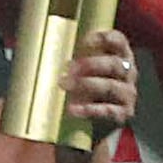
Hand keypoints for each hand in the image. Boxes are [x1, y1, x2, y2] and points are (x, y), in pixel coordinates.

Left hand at [53, 25, 141, 152]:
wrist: (89, 124)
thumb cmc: (81, 89)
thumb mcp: (79, 70)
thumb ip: (69, 57)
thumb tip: (34, 45)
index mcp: (119, 56)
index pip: (119, 41)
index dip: (105, 38)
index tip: (84, 40)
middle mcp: (128, 73)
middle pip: (115, 64)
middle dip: (91, 64)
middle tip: (68, 68)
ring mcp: (128, 94)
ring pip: (111, 86)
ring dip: (87, 84)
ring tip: (64, 85)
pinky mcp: (123, 114)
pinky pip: (108, 111)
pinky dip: (90, 109)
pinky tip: (73, 109)